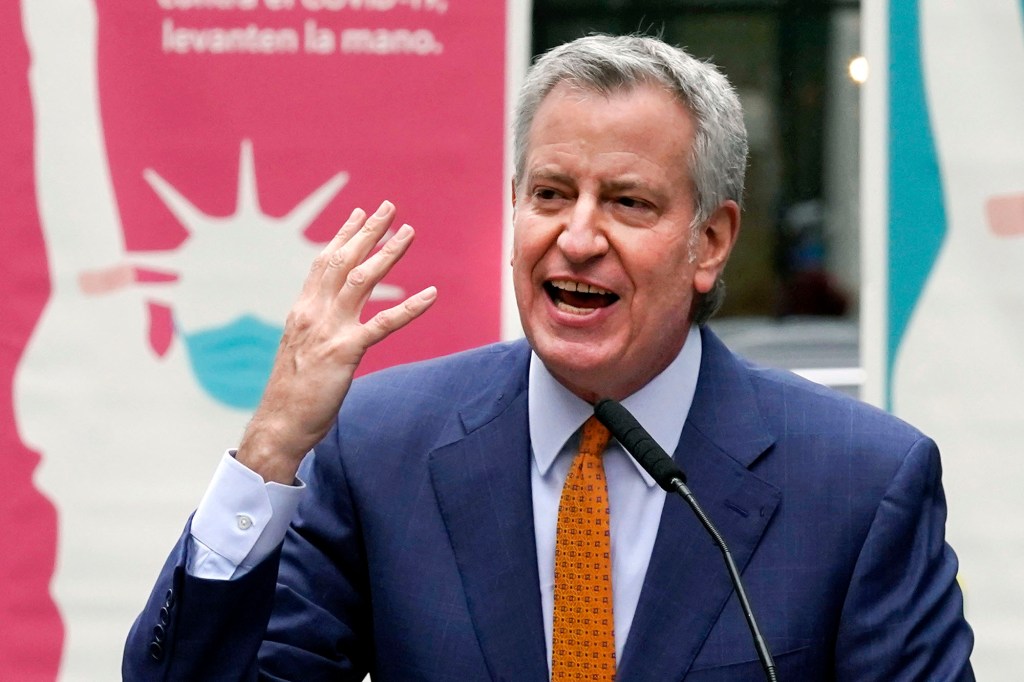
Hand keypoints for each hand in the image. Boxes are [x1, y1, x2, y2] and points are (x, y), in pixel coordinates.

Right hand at [237, 201, 435, 482]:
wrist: (278, 423)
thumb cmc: (292, 392)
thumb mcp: (303, 350)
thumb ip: (319, 326)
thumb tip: (336, 312)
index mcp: (302, 311)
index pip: (324, 263)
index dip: (344, 236)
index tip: (360, 214)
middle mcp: (313, 313)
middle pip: (343, 261)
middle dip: (368, 231)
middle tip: (388, 207)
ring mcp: (329, 330)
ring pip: (362, 281)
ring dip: (388, 254)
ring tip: (408, 233)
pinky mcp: (345, 352)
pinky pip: (383, 324)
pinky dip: (409, 307)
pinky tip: (431, 294)